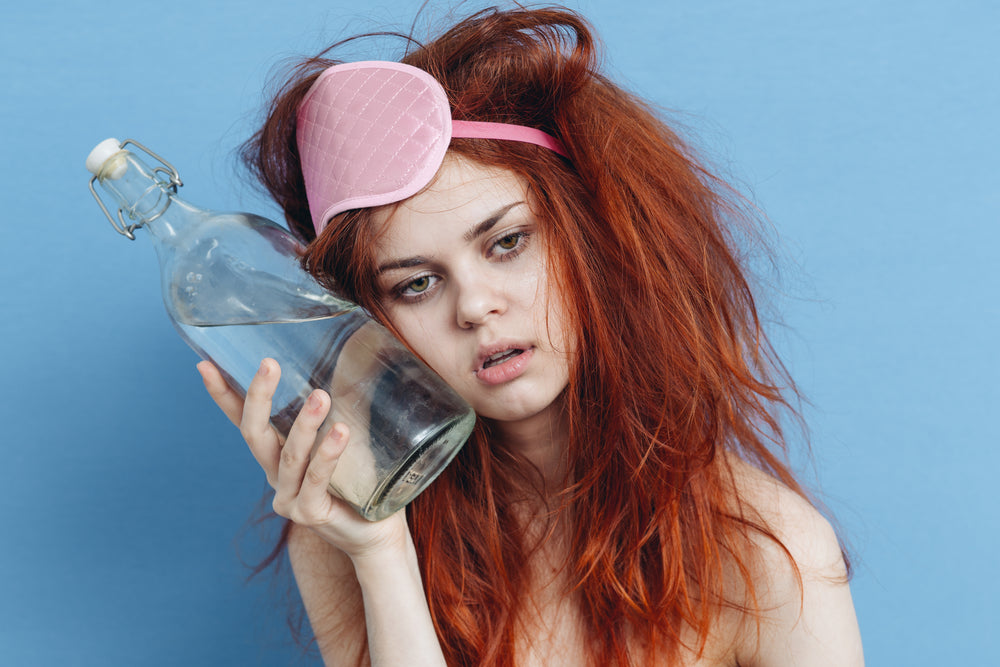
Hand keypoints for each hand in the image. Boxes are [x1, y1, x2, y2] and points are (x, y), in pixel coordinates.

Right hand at [197, 358, 408, 559]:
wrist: (379, 532)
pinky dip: (327, 454)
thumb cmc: (363, 477)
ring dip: (304, 424)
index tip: (205, 365)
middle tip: (269, 364)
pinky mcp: (310, 514)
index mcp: (277, 454)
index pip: (244, 420)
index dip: (224, 395)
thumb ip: (347, 394)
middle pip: (255, 433)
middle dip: (259, 397)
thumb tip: (359, 344)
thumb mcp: (352, 428)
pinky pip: (316, 479)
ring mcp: (289, 497)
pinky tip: (341, 432)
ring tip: (321, 396)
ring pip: (289, 455)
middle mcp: (275, 475)